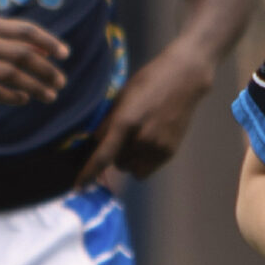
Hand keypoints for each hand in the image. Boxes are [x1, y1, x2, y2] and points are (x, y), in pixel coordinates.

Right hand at [0, 16, 67, 104]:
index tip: (65, 54)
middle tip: (62, 82)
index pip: (27, 30)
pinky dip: (12, 96)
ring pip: (11, 75)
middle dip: (46, 70)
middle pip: (23, 55)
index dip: (48, 42)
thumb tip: (47, 52)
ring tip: (51, 95)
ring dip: (35, 87)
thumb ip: (15, 39)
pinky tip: (24, 99)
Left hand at [75, 46, 210, 187]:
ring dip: (131, 159)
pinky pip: (148, 168)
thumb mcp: (123, 96)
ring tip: (140, 139)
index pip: (103, 156)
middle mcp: (142, 139)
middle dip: (117, 154)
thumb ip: (109, 121)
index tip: (78, 187)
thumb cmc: (150, 81)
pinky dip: (145, 159)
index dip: (88, 173)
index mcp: (126, 122)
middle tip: (125, 136)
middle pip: (118, 163)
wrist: (185, 77)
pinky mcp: (170, 151)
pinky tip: (152, 140)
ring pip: (133, 168)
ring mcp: (158, 147)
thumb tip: (96, 142)